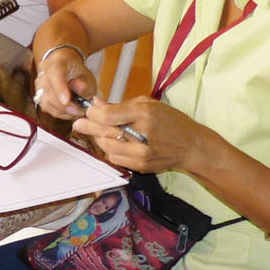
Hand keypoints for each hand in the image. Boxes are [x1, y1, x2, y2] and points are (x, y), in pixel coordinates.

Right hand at [32, 47, 94, 119]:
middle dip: (62, 105)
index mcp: (57, 61)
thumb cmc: (77, 71)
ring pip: (45, 101)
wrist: (66, 67)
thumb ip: (84, 83)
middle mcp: (44, 71)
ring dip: (60, 111)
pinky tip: (68, 112)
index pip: (54, 74)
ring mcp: (39, 83)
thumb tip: (80, 89)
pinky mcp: (39, 95)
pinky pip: (46, 107)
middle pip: (47, 90)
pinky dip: (58, 112)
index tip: (67, 101)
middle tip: (78, 111)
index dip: (59, 88)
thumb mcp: (86, 75)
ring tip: (75, 112)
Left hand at [73, 96, 204, 172]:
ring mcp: (141, 152)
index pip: (107, 115)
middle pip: (104, 132)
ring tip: (96, 132)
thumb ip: (120, 105)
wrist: (191, 147)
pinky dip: (109, 150)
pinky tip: (111, 143)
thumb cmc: (171, 121)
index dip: (93, 114)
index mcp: (143, 113)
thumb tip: (96, 103)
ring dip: (98, 139)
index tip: (88, 111)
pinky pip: (115, 158)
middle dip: (88, 127)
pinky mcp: (140, 165)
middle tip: (79, 123)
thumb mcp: (148, 104)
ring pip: (106, 147)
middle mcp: (141, 134)